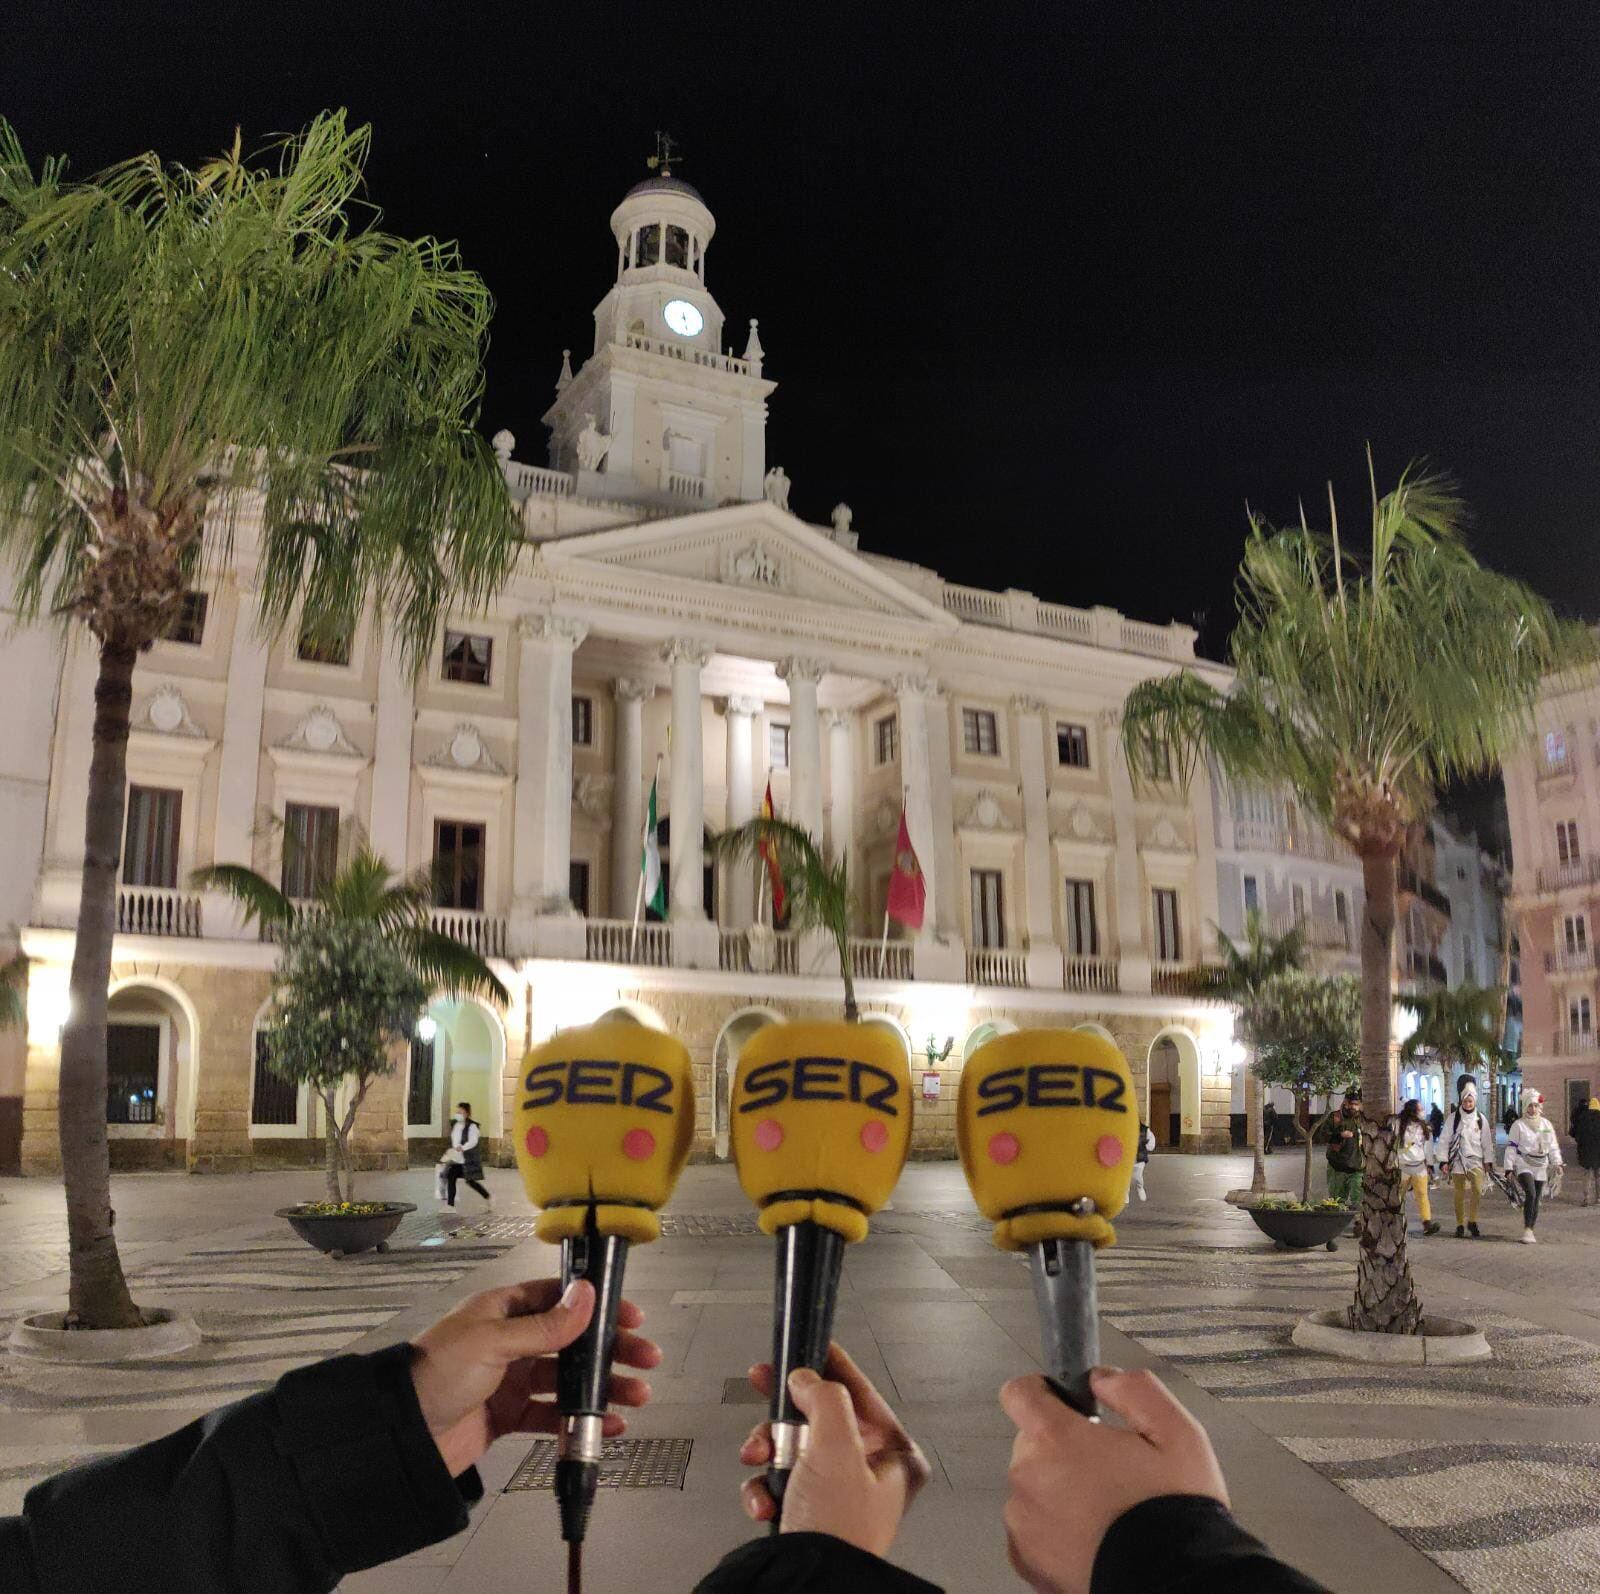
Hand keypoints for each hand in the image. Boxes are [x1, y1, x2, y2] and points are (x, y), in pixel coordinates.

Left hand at [409, 1278, 660, 1477]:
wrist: (401, 1437)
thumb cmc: (440, 1373)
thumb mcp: (492, 1341)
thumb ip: (544, 1325)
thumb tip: (589, 1294)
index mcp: (503, 1310)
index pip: (559, 1298)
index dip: (597, 1306)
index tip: (632, 1318)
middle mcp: (510, 1340)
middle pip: (571, 1340)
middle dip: (610, 1350)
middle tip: (647, 1360)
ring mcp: (511, 1380)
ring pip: (568, 1379)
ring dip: (603, 1387)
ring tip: (637, 1396)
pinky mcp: (508, 1416)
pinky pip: (552, 1415)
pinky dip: (579, 1420)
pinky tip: (607, 1426)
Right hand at [737, 1343, 929, 1557]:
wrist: (810, 1588)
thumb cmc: (839, 1530)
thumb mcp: (837, 1447)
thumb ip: (825, 1398)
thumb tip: (806, 1379)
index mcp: (895, 1454)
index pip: (860, 1391)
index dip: (827, 1364)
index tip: (805, 1345)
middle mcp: (870, 1472)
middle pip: (818, 1416)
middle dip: (783, 1414)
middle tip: (762, 1388)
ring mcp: (837, 1494)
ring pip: (792, 1446)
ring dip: (767, 1452)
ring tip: (759, 1462)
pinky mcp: (809, 1513)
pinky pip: (779, 1481)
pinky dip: (764, 1488)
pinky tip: (765, 1501)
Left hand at [1001, 1367, 1227, 1593]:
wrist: (1178, 1585)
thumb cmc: (1174, 1513)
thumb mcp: (1176, 1432)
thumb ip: (1133, 1389)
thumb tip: (1101, 1380)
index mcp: (1056, 1439)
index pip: (1019, 1393)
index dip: (1042, 1391)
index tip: (1062, 1402)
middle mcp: (1029, 1478)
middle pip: (1031, 1443)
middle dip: (1062, 1447)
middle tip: (1107, 1468)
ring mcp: (1025, 1525)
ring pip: (1032, 1488)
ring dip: (1057, 1490)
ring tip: (1105, 1511)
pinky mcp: (1029, 1564)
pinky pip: (1031, 1531)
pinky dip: (1054, 1530)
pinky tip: (1092, 1538)